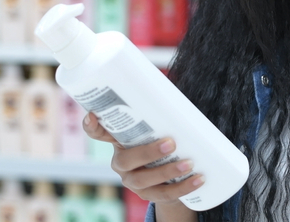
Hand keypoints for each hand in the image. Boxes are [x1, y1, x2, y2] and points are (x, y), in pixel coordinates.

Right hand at [82, 112, 205, 203]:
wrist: (168, 177)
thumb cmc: (161, 141)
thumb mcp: (157, 127)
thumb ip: (162, 113)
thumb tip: (179, 95)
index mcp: (119, 141)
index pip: (98, 133)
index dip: (92, 125)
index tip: (92, 115)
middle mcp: (121, 162)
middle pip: (126, 160)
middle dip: (148, 152)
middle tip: (171, 143)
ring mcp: (133, 181)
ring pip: (145, 180)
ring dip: (168, 172)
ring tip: (189, 163)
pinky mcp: (148, 195)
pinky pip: (164, 194)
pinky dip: (183, 187)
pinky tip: (198, 179)